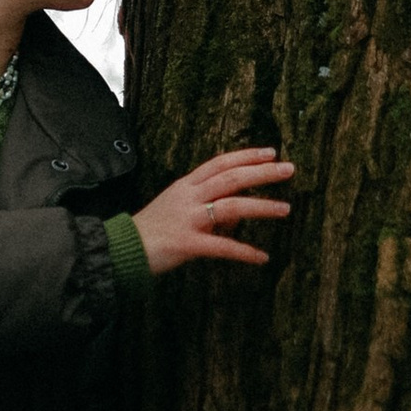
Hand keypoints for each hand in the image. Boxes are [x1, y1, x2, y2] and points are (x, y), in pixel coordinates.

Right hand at [132, 145, 294, 273]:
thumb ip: (203, 206)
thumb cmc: (150, 230)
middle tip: (289, 169)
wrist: (120, 248)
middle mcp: (188, 197)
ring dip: (261, 207)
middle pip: (230, 178)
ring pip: (230, 207)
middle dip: (262, 173)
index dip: (246, 156)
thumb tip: (233, 216)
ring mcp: (188, 219)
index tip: (271, 152)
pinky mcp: (186, 243)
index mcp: (186, 185)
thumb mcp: (175, 207)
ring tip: (285, 209)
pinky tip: (262, 257)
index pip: (220, 163)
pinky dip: (244, 252)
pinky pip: (221, 247)